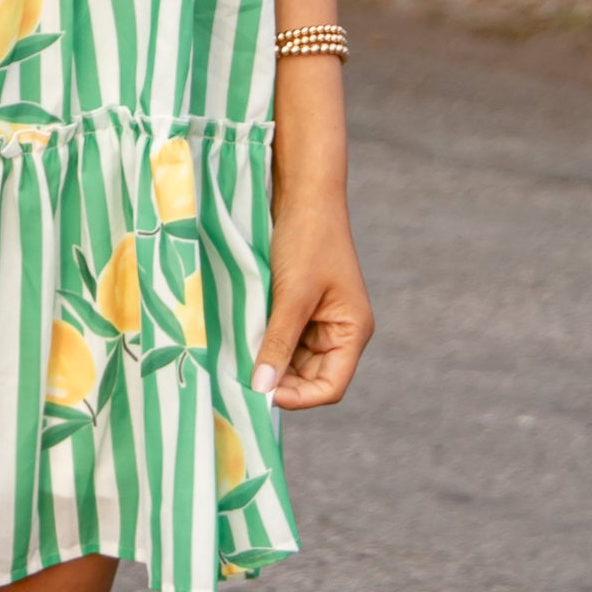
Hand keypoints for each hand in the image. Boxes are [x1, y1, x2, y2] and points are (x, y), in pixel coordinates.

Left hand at [255, 197, 372, 412]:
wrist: (303, 194)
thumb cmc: (307, 240)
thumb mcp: (292, 296)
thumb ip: (278, 343)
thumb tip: (262, 389)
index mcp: (352, 331)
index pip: (331, 386)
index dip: (300, 398)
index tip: (263, 394)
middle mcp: (340, 332)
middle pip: (310, 378)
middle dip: (280, 382)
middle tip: (242, 380)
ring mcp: (319, 321)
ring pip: (293, 362)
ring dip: (269, 363)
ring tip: (239, 360)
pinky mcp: (299, 309)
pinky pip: (282, 340)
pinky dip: (264, 344)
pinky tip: (243, 342)